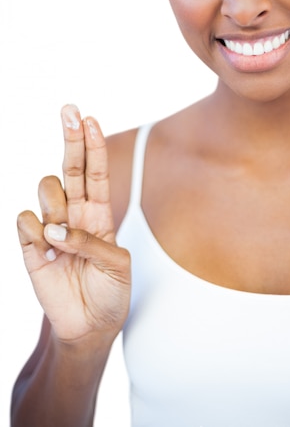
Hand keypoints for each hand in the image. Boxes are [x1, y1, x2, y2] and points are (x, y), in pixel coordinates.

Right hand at [17, 105, 130, 343]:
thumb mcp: (118, 266)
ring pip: (47, 189)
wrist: (90, 326)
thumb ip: (92, 243)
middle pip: (70, 167)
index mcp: (99, 214)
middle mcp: (74, 214)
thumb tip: (56, 230)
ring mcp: (51, 228)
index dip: (93, 145)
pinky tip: (45, 249)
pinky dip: (35, 230)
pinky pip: (25, 220)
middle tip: (69, 110)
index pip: (95, 172)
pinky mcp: (29, 247)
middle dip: (70, 138)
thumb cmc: (110, 291)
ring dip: (56, 205)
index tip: (90, 119)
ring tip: (61, 237)